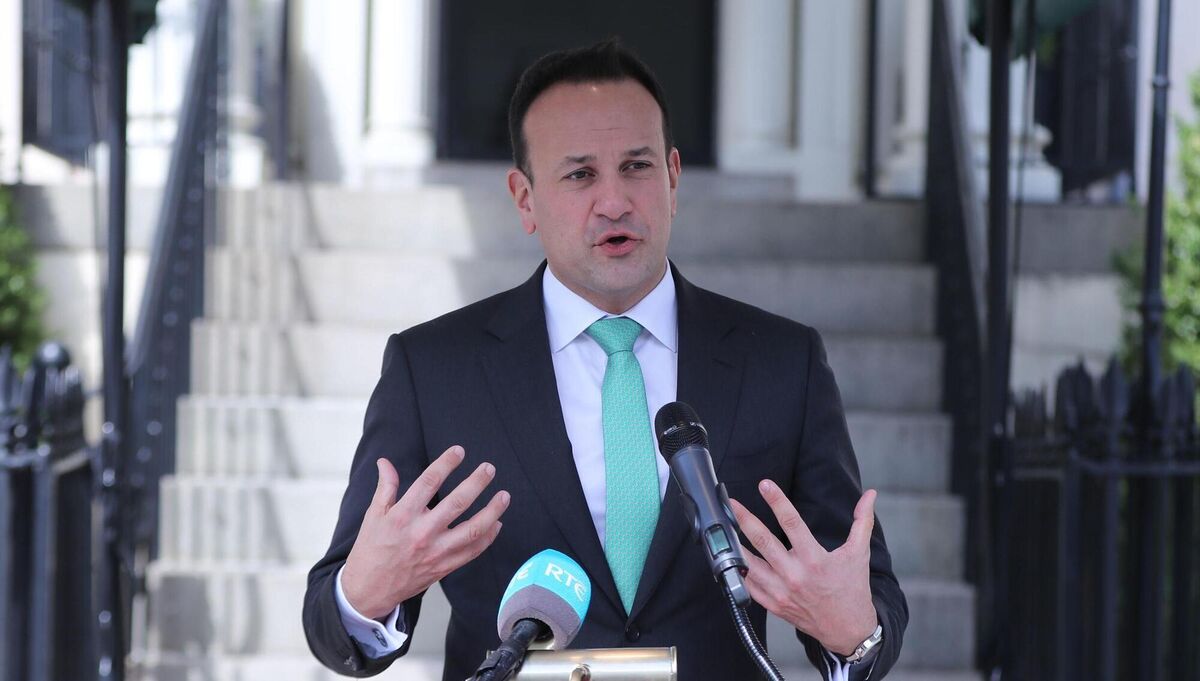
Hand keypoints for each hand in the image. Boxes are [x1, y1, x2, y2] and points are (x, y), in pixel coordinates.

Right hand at [341, 445, 510, 618]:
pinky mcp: (444, 567)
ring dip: (492, 511)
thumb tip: (385, 462)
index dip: (446, 463)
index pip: (429, 482)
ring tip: (504, 496)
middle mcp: (422, 533)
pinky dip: (488, 537)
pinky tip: (496, 524)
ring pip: (473, 530)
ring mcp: (436, 552)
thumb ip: (385, 487)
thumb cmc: (371, 549)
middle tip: (489, 468)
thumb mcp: (373, 515)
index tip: (459, 451)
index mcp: (403, 515)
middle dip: (477, 482)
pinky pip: (472, 551)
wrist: (370, 588)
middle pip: (457, 503)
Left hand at [730, 481, 878, 656]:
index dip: (777, 501)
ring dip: (735, 545)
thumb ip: (862, 521)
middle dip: (744, 519)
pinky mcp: (773, 605)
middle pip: (763, 541)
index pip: (792, 523)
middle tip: (732, 503)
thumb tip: (870, 495)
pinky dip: (739, 571)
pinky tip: (731, 557)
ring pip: (750, 565)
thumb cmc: (853, 589)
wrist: (848, 629)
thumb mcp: (859, 553)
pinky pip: (749, 586)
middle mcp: (795, 575)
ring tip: (722, 528)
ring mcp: (781, 592)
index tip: (765, 484)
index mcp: (815, 559)